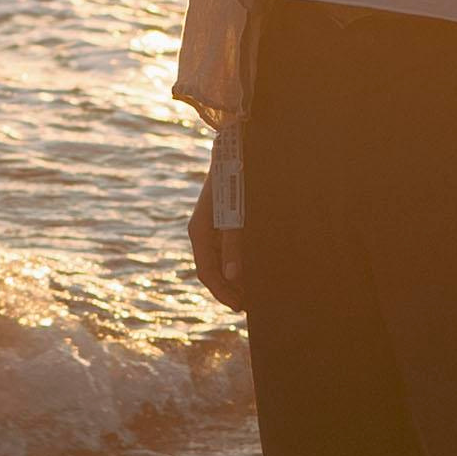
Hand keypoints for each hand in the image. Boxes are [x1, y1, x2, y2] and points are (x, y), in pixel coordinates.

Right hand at [187, 173, 244, 310]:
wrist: (237, 147)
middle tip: (253, 303)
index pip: (208, 274)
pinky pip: (228, 248)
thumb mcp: (237, 216)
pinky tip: (256, 266)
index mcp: (199, 233)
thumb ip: (235, 246)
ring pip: (221, 260)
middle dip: (231, 289)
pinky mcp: (223, 220)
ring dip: (236, 276)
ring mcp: (212, 227)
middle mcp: (202, 233)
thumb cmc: (236, 179)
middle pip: (213, 270)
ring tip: (257, 289)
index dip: (223, 293)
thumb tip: (234, 278)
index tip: (241, 307)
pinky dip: (240, 260)